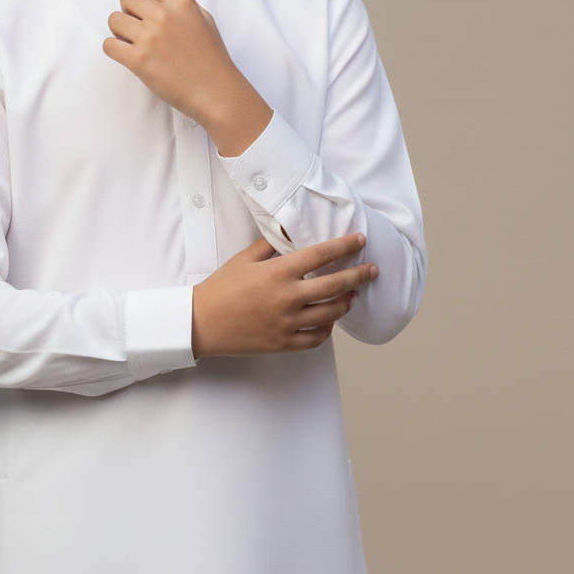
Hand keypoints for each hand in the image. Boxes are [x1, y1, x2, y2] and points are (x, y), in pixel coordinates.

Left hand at [103, 0, 272, 155]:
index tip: (146, 9)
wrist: (216, 92)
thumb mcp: (204, 20)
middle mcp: (164, 16)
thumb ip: (181, 5)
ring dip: (119, 31)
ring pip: (113, 19)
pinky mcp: (138, 60)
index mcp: (181, 2)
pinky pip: (109, 45)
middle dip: (129, 11)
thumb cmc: (212, 59)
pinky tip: (126, 55)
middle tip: (138, 27)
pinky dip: (114, 49)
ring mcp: (150, 38)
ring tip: (133, 42)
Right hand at [191, 233, 378, 357]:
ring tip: (353, 295)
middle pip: (335, 285)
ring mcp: (286, 322)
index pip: (321, 255)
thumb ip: (270, 244)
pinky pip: (315, 338)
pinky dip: (327, 329)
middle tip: (372, 270)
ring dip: (347, 302)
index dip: (344, 246)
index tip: (360, 241)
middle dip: (358, 275)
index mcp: (278, 272)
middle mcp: (287, 297)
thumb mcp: (244, 259)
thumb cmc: (220, 288)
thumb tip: (291, 230)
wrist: (201, 322)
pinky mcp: (282, 343)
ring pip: (330, 313)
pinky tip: (330, 320)